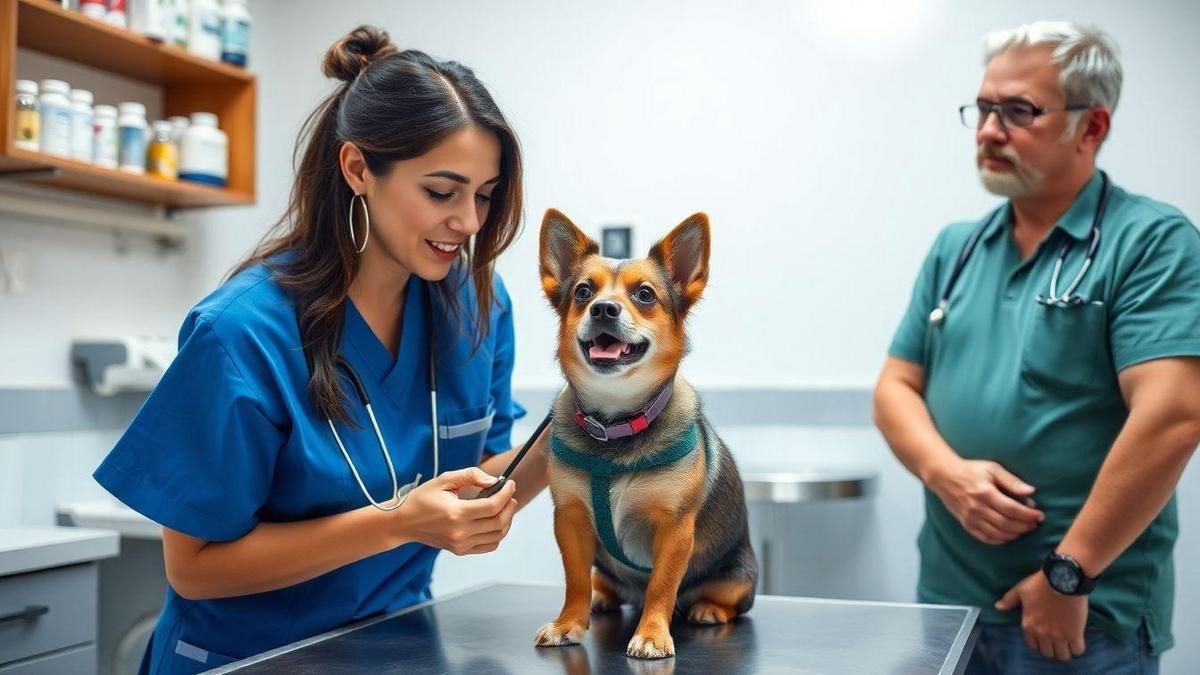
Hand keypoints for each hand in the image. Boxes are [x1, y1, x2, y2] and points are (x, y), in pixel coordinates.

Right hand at [392, 468, 517, 555]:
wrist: (403, 522)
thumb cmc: (422, 498)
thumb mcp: (444, 480)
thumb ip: (471, 476)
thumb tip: (494, 481)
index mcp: (456, 513)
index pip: (492, 506)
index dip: (506, 494)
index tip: (510, 484)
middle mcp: (460, 533)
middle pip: (499, 522)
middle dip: (509, 506)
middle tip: (510, 495)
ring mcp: (461, 545)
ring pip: (497, 535)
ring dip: (506, 520)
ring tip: (505, 506)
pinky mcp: (460, 551)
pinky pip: (489, 545)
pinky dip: (497, 534)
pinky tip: (494, 521)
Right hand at [927, 459, 1044, 544]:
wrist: (944, 476)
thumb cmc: (970, 470)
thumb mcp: (992, 468)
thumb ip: (1011, 481)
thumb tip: (1031, 492)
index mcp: (985, 493)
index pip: (1012, 509)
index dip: (1028, 515)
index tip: (1040, 515)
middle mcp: (977, 508)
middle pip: (1007, 524)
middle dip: (1025, 526)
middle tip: (1035, 524)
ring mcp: (970, 518)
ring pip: (997, 534)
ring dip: (1015, 534)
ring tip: (1025, 529)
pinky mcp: (966, 524)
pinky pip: (985, 538)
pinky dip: (1000, 540)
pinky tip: (1009, 536)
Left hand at [996, 571, 1088, 660]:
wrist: (1063, 579)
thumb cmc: (1040, 584)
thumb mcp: (1021, 590)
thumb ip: (1009, 600)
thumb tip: (998, 607)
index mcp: (1029, 625)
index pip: (1033, 645)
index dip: (1039, 642)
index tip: (1044, 637)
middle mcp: (1043, 634)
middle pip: (1048, 653)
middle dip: (1052, 648)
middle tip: (1056, 640)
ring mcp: (1059, 636)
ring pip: (1062, 655)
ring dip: (1064, 650)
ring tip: (1067, 642)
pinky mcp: (1075, 634)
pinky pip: (1077, 651)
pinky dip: (1077, 647)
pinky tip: (1077, 640)